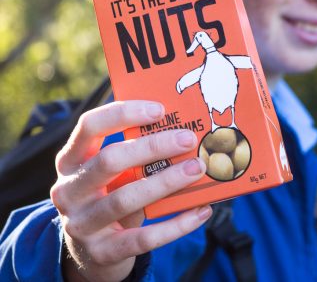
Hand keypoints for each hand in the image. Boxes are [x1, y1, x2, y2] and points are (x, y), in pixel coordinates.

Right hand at [50, 100, 210, 281]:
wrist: (92, 254)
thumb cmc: (108, 196)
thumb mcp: (110, 173)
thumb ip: (134, 153)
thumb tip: (182, 130)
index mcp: (69, 161)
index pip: (89, 126)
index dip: (123, 113)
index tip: (159, 109)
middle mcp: (68, 190)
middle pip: (110, 159)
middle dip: (153, 146)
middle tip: (187, 139)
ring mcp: (82, 224)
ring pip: (126, 198)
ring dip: (167, 181)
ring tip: (197, 168)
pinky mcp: (102, 253)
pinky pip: (145, 238)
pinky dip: (177, 224)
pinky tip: (201, 210)